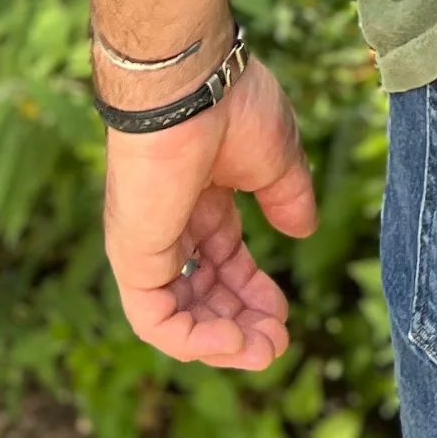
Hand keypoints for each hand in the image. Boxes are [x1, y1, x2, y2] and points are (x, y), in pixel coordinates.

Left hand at [102, 53, 317, 370]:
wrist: (192, 85)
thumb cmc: (234, 106)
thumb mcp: (277, 158)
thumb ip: (287, 198)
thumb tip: (303, 231)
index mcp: (203, 197)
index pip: (224, 260)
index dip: (254, 290)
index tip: (285, 312)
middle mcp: (171, 225)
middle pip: (203, 292)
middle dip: (242, 322)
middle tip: (277, 345)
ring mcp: (149, 244)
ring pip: (179, 314)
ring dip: (222, 340)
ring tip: (263, 352)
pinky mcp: (133, 258)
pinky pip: (156, 318)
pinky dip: (192, 339)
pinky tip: (233, 340)